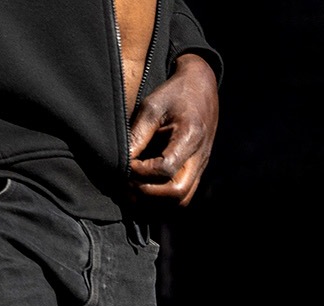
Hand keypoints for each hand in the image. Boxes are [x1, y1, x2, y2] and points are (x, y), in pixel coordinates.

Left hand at [127, 54, 217, 206]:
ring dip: (157, 200)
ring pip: (182, 199)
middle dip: (149, 193)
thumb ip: (138, 134)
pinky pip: (183, 195)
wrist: (202, 89)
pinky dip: (164, 199)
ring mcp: (201, 167)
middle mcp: (199, 157)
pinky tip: (146, 188)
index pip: (166, 169)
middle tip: (128, 182)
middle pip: (178, 193)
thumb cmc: (175, 94)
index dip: (142, 172)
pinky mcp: (197, 171)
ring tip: (135, 188)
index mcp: (190, 136)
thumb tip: (122, 161)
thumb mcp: (152, 106)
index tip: (127, 163)